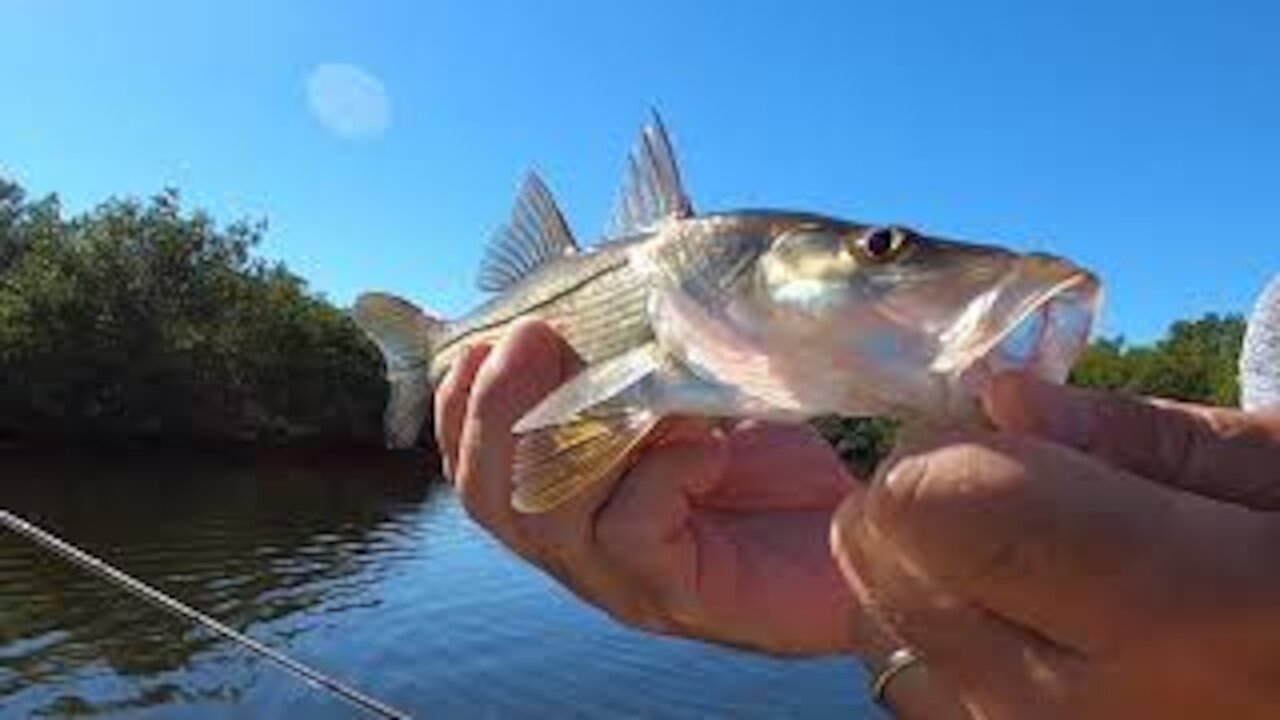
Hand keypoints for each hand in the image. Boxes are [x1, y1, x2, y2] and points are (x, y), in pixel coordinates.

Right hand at [434, 320, 862, 653]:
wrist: (865, 548)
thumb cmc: (778, 470)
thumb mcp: (702, 393)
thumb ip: (652, 348)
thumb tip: (638, 235)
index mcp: (571, 499)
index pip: (476, 463)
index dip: (463, 404)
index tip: (485, 336)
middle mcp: (581, 546)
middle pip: (489, 495)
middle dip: (496, 409)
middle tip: (531, 338)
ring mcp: (622, 580)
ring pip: (543, 519)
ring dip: (571, 432)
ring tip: (613, 377)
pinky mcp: (676, 595)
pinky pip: (631, 532)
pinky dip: (662, 472)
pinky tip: (711, 445)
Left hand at [833, 373, 1279, 718]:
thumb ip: (1143, 440)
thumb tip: (999, 397)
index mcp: (1184, 611)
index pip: (936, 507)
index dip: (940, 446)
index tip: (993, 427)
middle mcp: (1089, 718)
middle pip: (886, 571)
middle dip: (921, 500)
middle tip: (1016, 483)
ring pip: (886, 642)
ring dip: (925, 577)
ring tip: (1033, 561)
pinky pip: (927, 700)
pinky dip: (946, 648)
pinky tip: (1032, 627)